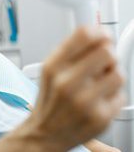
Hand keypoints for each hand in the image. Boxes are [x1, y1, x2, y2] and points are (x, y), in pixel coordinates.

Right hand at [28, 26, 124, 150]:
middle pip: (107, 52)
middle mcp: (67, 83)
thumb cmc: (50, 100)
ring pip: (118, 74)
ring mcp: (85, 102)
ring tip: (100, 83)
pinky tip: (99, 99)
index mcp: (53, 67)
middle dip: (108, 54)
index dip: (99, 32)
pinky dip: (113, 95)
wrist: (45, 133)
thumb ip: (71, 49)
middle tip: (102, 62)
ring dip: (112, 75)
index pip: (85, 35)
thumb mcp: (49, 70)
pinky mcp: (100, 118)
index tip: (102, 36)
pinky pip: (121, 95)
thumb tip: (98, 31)